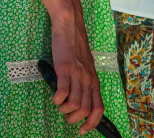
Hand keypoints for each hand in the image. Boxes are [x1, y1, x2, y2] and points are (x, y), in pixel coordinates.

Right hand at [50, 11, 103, 134]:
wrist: (70, 26)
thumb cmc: (75, 48)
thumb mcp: (85, 68)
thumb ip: (84, 84)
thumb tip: (79, 103)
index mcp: (94, 80)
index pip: (98, 108)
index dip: (92, 123)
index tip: (82, 131)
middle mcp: (88, 79)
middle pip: (85, 110)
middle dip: (73, 119)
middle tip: (65, 114)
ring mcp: (77, 73)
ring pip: (74, 104)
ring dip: (64, 110)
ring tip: (59, 103)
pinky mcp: (65, 68)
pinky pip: (63, 91)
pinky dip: (58, 99)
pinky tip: (55, 96)